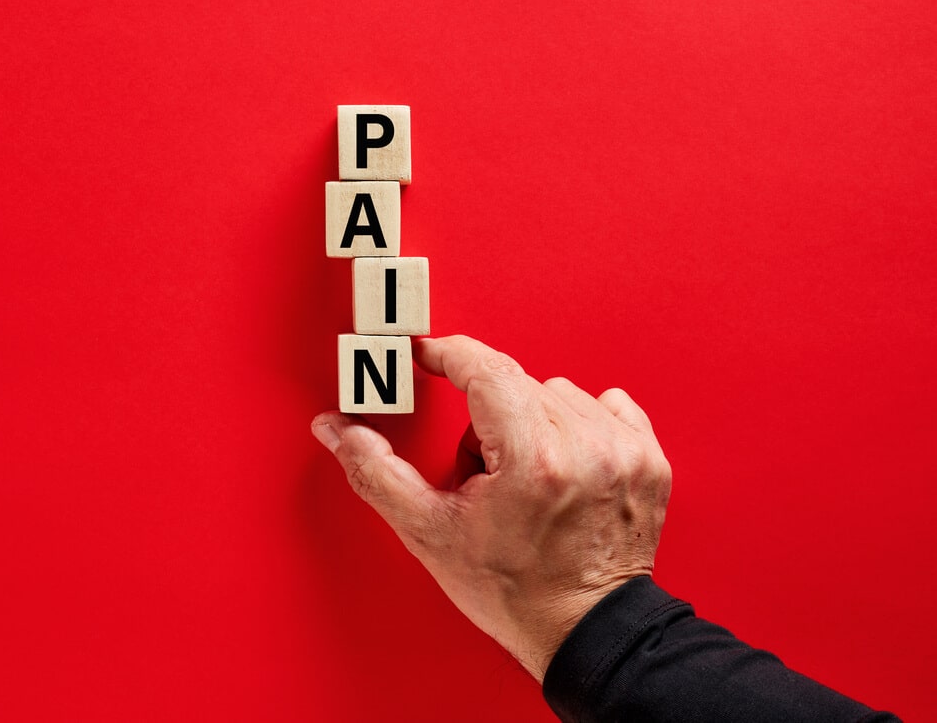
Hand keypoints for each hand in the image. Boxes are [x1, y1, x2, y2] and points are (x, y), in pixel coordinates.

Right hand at [311, 335, 671, 682]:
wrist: (585, 632)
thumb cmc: (513, 590)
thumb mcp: (429, 533)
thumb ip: (376, 471)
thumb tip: (337, 429)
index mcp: (532, 459)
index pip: (484, 368)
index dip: (447, 354)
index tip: (426, 354)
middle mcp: (585, 446)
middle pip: (516, 384)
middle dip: (486, 418)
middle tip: (482, 474)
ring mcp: (623, 451)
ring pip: (558, 392)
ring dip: (533, 421)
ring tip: (526, 478)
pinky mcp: (649, 460)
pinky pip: (608, 405)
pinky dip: (580, 425)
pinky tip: (567, 466)